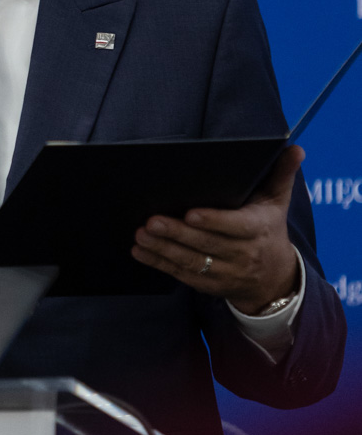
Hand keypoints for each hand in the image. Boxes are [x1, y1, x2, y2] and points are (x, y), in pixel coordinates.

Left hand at [131, 146, 303, 314]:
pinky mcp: (209, 285)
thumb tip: (294, 148)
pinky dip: (159, 263)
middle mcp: (243, 254)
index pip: (235, 227)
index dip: (213, 222)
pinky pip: (182, 275)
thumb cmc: (268, 229)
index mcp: (258, 230)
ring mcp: (226, 273)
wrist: (273, 278)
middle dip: (177, 233)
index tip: (190, 214)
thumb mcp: (277, 202)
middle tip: (151, 220)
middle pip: (207, 245)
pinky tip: (140, 252)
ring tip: (141, 235)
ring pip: (191, 262)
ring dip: (163, 249)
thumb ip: (282, 173)